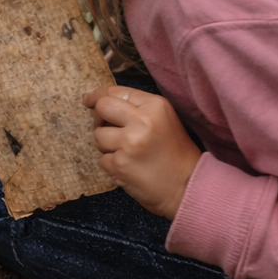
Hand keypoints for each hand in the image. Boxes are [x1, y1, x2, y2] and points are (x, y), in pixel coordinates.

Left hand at [83, 85, 201, 217]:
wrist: (188, 186)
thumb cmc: (175, 153)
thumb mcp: (164, 120)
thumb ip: (137, 108)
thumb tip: (100, 101)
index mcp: (156, 106)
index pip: (116, 91)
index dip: (98, 95)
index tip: (89, 100)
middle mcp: (142, 120)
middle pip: (102, 107)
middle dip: (98, 117)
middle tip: (106, 127)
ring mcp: (129, 143)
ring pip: (98, 135)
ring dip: (106, 145)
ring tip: (128, 152)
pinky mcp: (119, 163)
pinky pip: (102, 158)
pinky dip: (111, 163)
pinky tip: (129, 167)